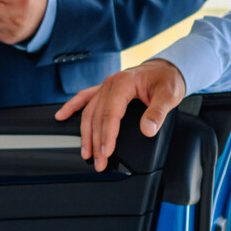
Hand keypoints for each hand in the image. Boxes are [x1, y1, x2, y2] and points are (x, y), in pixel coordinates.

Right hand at [54, 58, 187, 171]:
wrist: (167, 69)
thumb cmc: (167, 79)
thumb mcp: (169, 95)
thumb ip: (158, 113)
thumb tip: (147, 129)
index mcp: (124, 83)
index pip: (110, 113)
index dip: (107, 135)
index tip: (106, 152)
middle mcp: (111, 83)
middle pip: (97, 116)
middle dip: (96, 141)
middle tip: (98, 162)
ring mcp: (106, 86)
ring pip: (89, 112)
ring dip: (85, 134)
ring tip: (86, 153)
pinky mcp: (105, 90)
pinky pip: (84, 98)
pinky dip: (72, 107)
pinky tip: (61, 116)